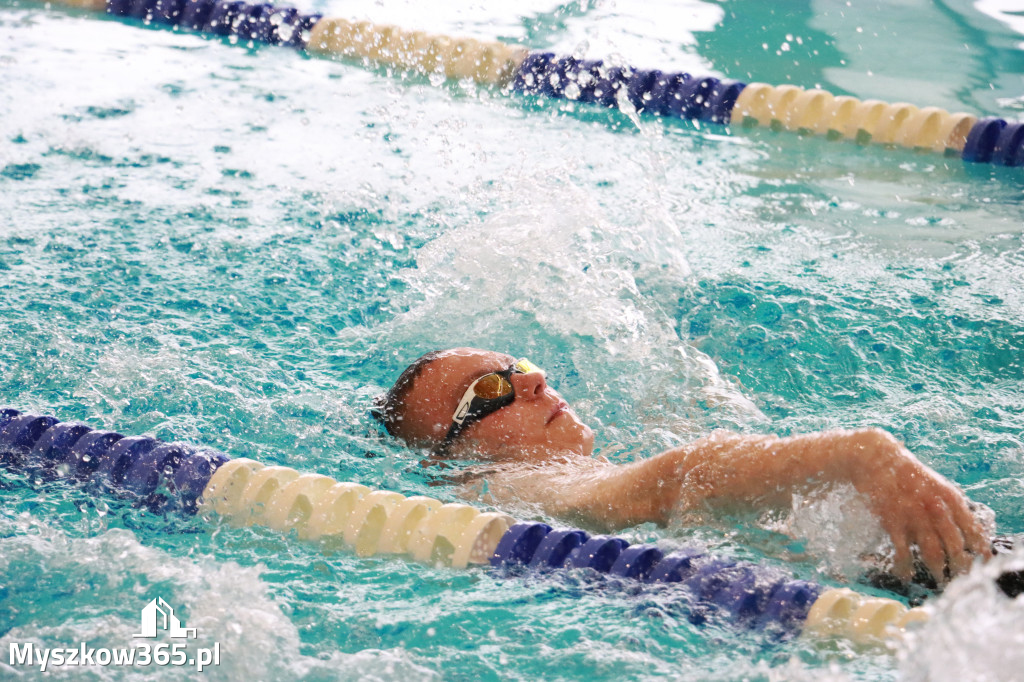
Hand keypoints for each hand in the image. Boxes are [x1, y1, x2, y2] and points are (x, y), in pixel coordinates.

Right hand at [848, 429, 990, 584]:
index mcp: (950, 497)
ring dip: (937, 570)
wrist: (874, 459)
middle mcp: (935, 508)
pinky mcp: (893, 522)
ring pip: (933, 552)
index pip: (972, 529)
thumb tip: (963, 529)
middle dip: (960, 565)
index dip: (980, 548)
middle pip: (955, 545)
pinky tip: (905, 573)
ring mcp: (914, 516)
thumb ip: (949, 505)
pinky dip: (905, 566)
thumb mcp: (935, 483)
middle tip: (961, 577)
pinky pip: (903, 552)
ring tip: (940, 579)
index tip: (982, 560)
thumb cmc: (906, 472)